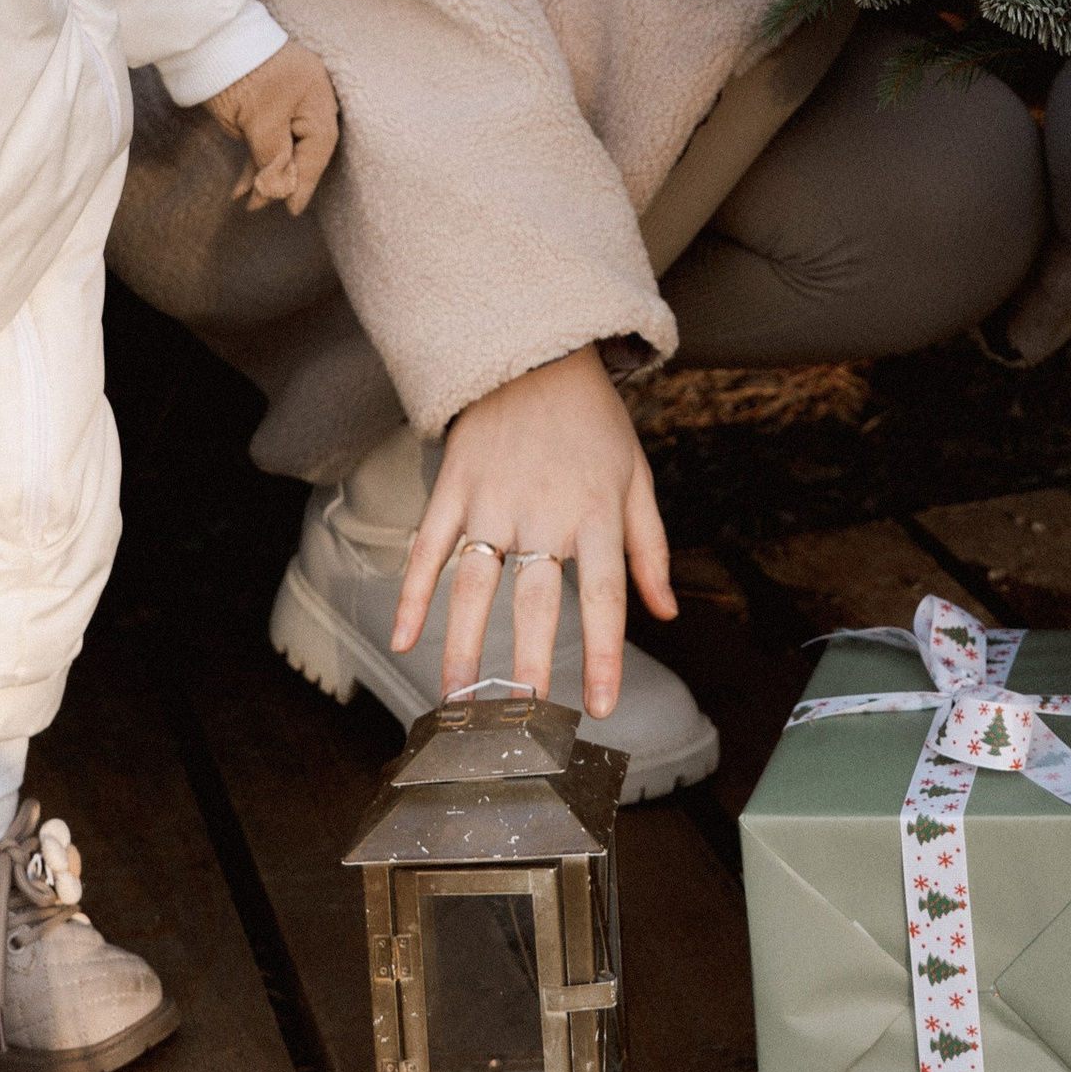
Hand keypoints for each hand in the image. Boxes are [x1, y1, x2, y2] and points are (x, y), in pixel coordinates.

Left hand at [207, 35, 337, 215]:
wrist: (208, 39)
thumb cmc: (241, 75)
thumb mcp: (259, 121)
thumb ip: (273, 157)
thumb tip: (278, 189)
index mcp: (316, 97)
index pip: (318, 147)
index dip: (306, 180)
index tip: (292, 209)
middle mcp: (307, 98)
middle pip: (303, 148)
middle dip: (282, 179)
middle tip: (260, 205)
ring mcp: (286, 99)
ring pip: (282, 145)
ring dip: (264, 172)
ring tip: (246, 199)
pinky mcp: (265, 102)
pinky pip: (267, 137)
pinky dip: (255, 159)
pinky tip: (240, 183)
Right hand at [395, 344, 672, 722]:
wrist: (537, 352)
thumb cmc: (592, 422)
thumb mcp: (636, 477)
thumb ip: (648, 549)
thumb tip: (666, 612)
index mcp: (596, 512)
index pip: (604, 595)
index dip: (603, 654)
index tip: (601, 705)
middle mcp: (544, 510)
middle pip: (535, 600)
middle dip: (529, 664)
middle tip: (525, 718)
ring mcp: (493, 499)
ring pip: (476, 585)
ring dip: (465, 645)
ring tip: (460, 698)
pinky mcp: (454, 487)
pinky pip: (429, 548)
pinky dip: (413, 595)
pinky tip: (403, 638)